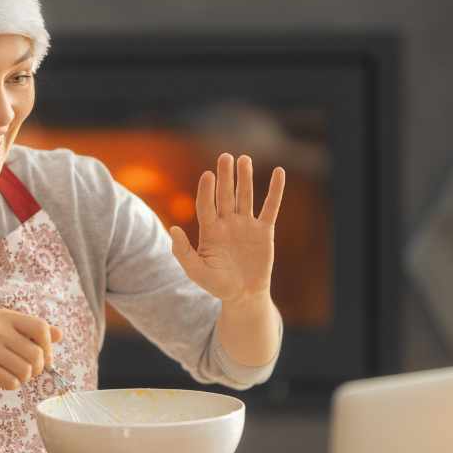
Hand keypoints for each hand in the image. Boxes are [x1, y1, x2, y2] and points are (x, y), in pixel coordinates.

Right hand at [0, 309, 61, 389]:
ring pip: (26, 371)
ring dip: (24, 378)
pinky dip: (11, 385)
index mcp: (6, 317)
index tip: (45, 357)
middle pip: (37, 355)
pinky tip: (2, 379)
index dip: (48, 346)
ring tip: (14, 374)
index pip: (41, 328)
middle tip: (29, 371)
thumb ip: (30, 330)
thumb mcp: (0, 326)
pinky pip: (11, 382)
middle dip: (38, 368)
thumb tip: (60, 334)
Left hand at [169, 153, 285, 302]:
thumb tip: (173, 229)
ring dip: (245, 178)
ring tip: (244, 160)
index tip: (208, 175)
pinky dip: (275, 191)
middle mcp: (227, 223)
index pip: (206, 205)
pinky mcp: (264, 231)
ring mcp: (246, 225)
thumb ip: (183, 252)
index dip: (206, 191)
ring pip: (246, 197)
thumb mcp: (197, 271)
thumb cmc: (217, 284)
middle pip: (225, 195)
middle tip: (225, 157)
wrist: (243, 295)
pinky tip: (278, 172)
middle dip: (225, 177)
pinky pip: (270, 207)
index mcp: (210, 230)